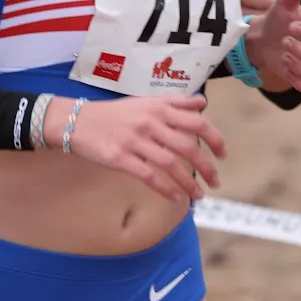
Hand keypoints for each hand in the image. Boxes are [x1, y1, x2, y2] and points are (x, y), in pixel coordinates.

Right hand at [49, 94, 226, 204]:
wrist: (78, 121)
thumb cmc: (114, 113)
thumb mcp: (145, 102)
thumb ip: (175, 102)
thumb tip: (202, 102)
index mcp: (158, 108)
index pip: (196, 122)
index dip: (214, 139)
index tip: (223, 154)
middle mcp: (149, 123)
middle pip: (187, 146)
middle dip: (207, 166)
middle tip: (216, 181)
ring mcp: (135, 141)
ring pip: (171, 164)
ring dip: (189, 182)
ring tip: (199, 195)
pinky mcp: (121, 158)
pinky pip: (149, 176)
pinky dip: (165, 189)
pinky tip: (176, 198)